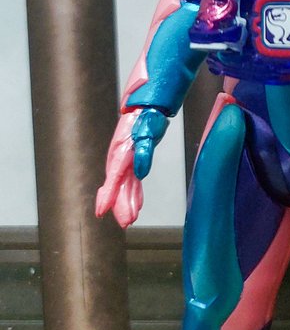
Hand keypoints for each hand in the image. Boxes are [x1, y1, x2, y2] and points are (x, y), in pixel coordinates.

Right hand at [95, 111, 143, 227]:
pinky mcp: (132, 161)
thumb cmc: (146, 116)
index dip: (107, 196)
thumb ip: (144, 150)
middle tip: (127, 223)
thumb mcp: (147, 131)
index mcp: (120, 153)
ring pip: (125, 187)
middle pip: (118, 187)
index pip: (113, 179)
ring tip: (131, 220)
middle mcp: (119, 159)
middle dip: (121, 205)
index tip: (101, 211)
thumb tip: (141, 172)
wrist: (147, 105)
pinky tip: (137, 205)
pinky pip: (132, 182)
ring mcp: (125, 161)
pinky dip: (135, 193)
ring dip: (128, 203)